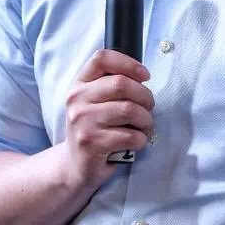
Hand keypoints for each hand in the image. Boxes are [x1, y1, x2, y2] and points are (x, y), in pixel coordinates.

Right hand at [62, 49, 154, 188]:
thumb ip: (111, 85)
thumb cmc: (94, 129)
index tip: (145, 76)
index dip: (128, 63)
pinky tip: (136, 142)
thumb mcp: (94, 102)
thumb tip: (142, 76)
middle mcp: (76, 100)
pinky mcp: (91, 143)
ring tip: (145, 126)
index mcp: (79, 84)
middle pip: (121, 84)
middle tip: (149, 107)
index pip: (102, 59)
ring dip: (146, 120)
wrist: (75, 165)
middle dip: (145, 96)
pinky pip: (130, 136)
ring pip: (129, 110)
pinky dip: (141, 139)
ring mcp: (82, 121)